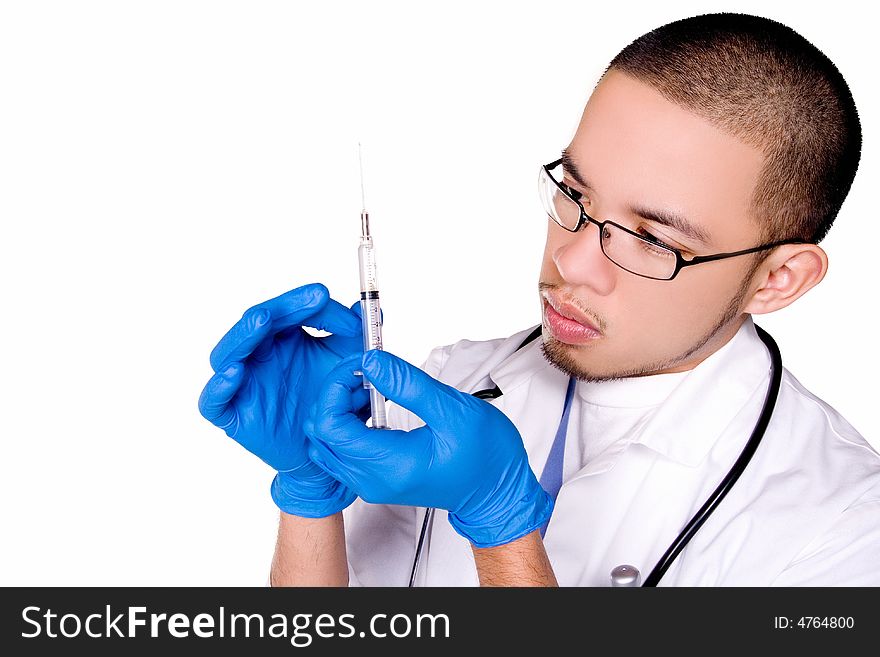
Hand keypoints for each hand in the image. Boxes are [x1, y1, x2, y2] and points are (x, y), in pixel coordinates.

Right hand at [197, 282, 366, 517]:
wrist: (325, 451)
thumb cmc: (328, 403)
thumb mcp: (347, 365)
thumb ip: (356, 337)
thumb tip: (365, 309)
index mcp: (283, 338)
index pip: (288, 309)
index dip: (309, 304)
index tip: (339, 307)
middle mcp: (258, 356)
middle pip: (257, 322)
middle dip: (283, 308)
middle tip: (310, 297)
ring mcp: (242, 384)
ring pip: (227, 353)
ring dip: (244, 335)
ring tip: (262, 321)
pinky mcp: (232, 415)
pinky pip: (213, 401)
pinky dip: (218, 386)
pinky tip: (234, 373)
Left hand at [304, 350, 552, 547]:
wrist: (496, 492)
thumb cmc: (485, 456)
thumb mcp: (453, 411)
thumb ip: (408, 385)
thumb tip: (371, 362)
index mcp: (389, 465)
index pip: (330, 426)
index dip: (335, 388)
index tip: (359, 365)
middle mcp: (371, 479)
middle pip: (320, 432)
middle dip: (335, 393)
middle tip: (366, 369)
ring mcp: (370, 482)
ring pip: (326, 440)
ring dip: (340, 406)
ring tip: (373, 385)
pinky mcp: (374, 477)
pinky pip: (341, 448)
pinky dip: (348, 420)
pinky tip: (374, 402)